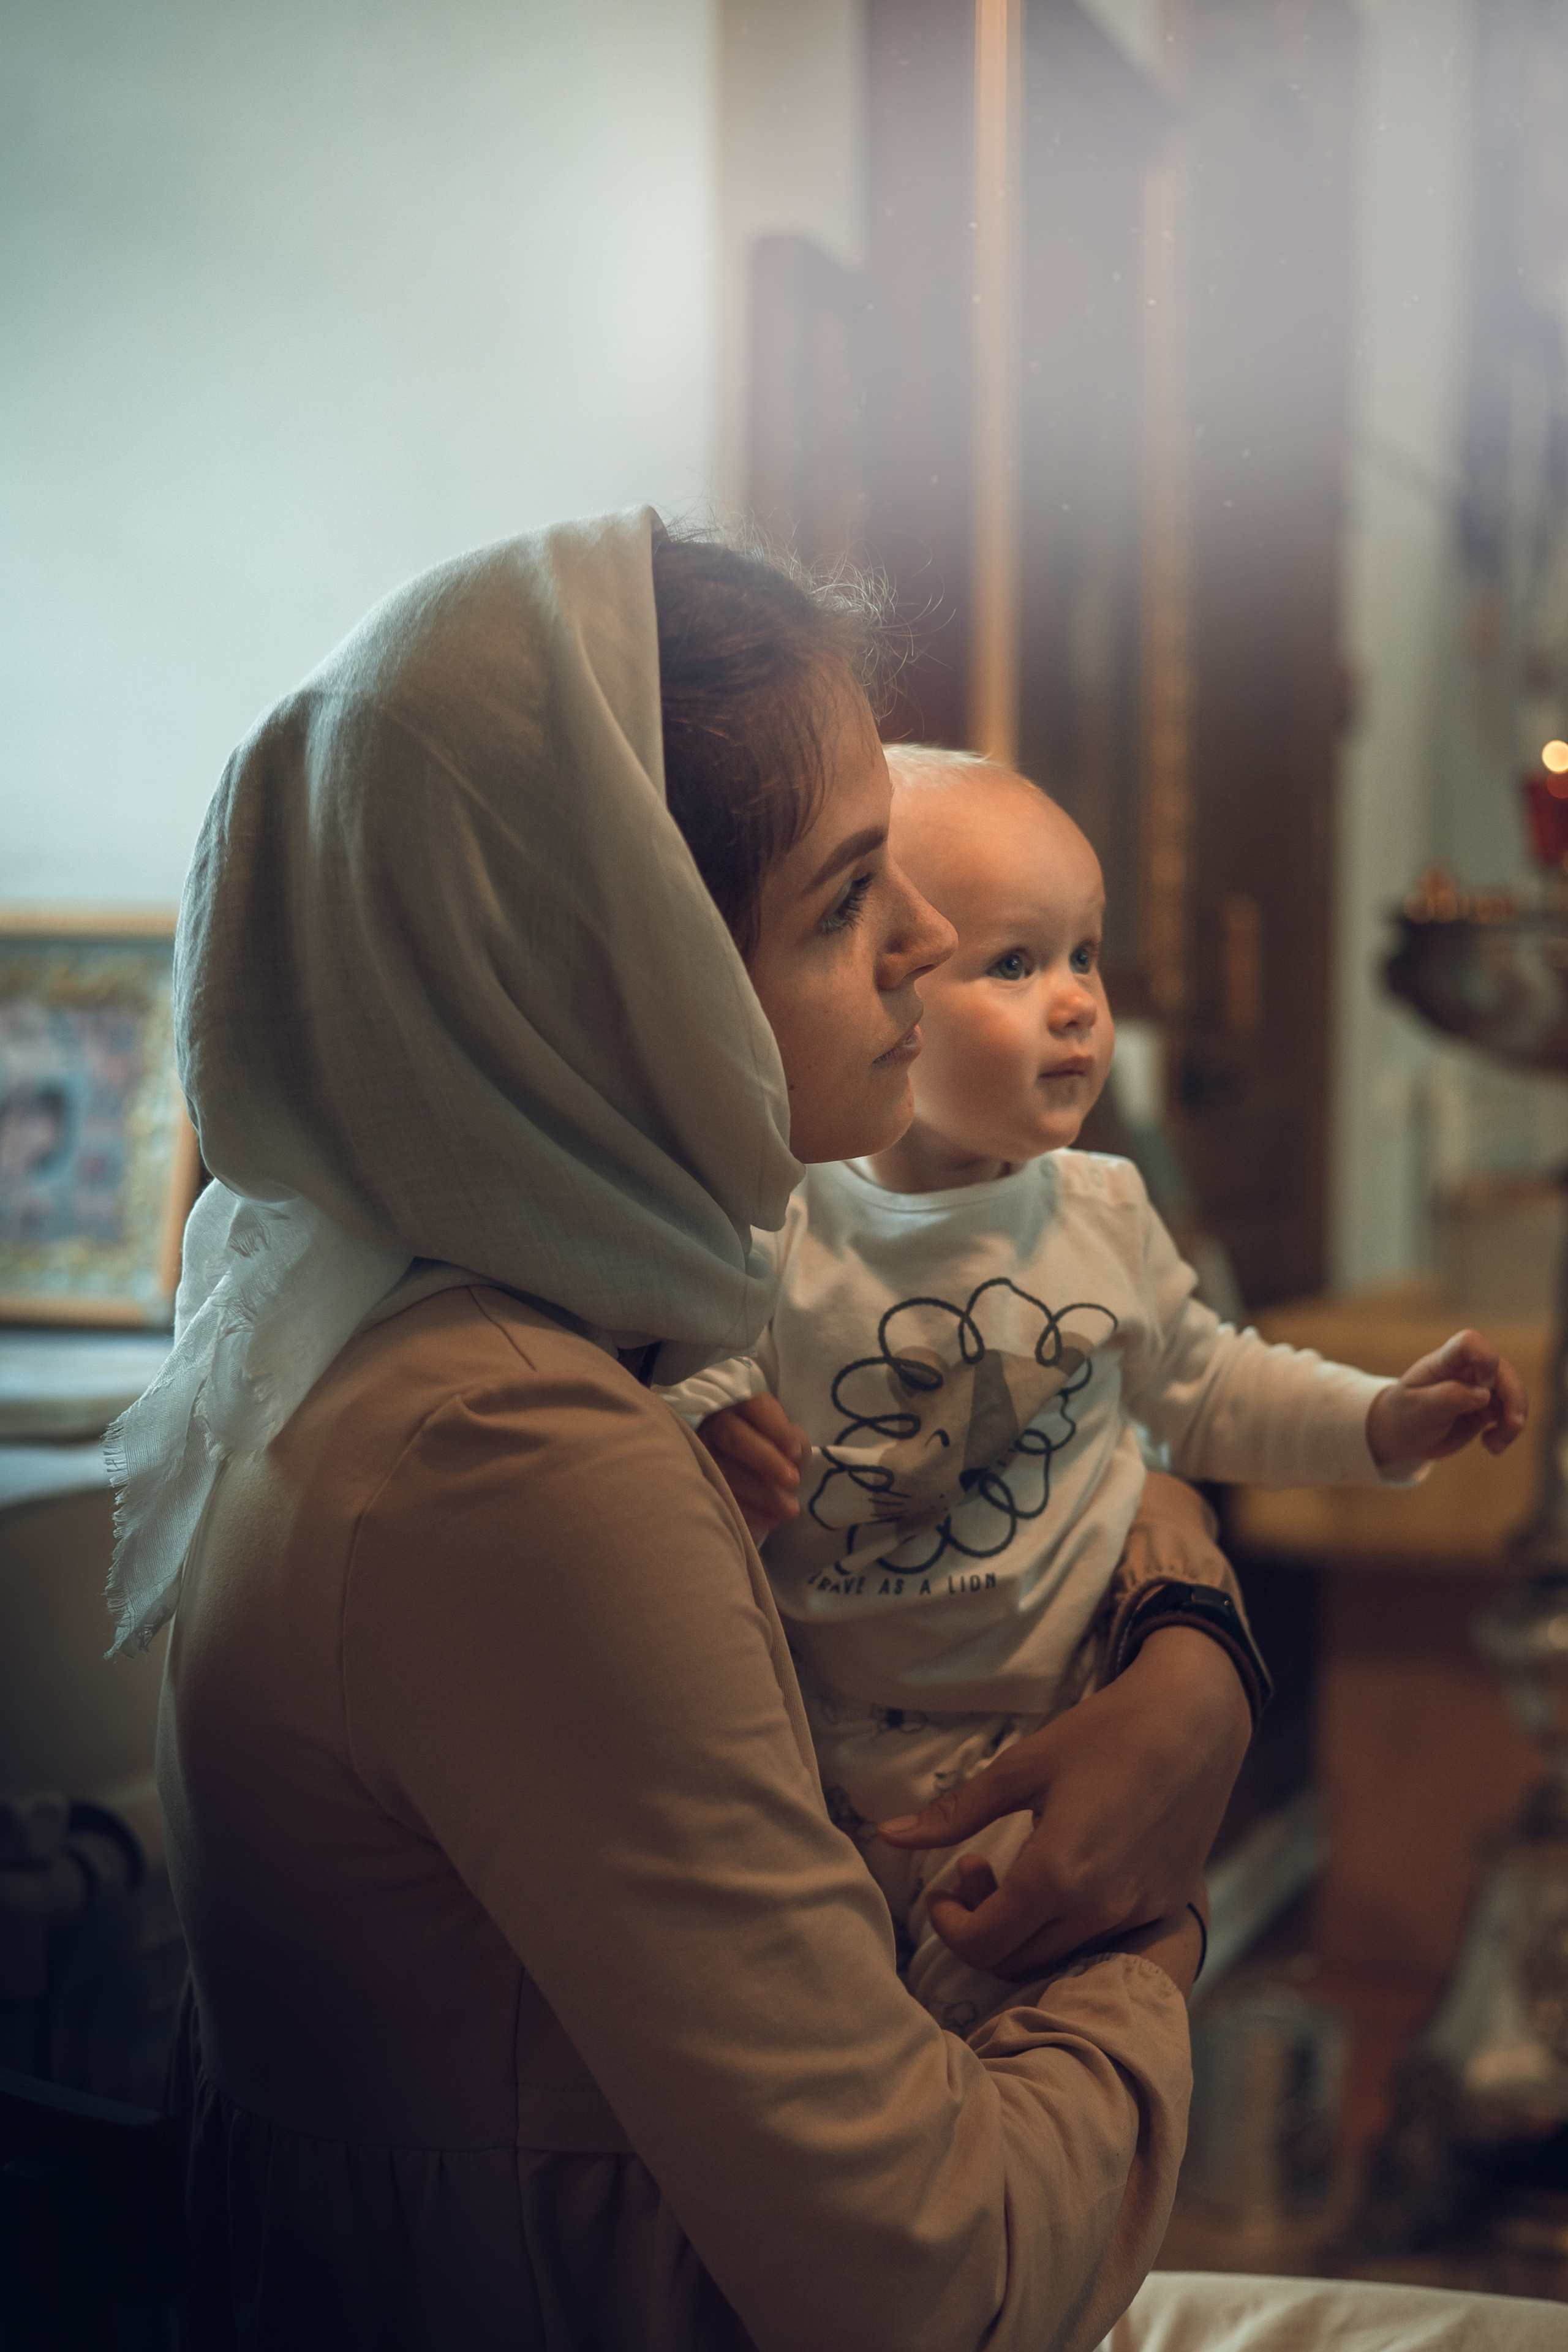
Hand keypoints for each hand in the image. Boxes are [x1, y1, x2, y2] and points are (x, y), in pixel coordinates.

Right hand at [697, 1396, 810, 1538]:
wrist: (756, 1478)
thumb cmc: (776, 1453)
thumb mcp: (791, 1442)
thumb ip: (793, 1442)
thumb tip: (789, 1457)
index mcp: (745, 1410)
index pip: (758, 1410)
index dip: (777, 1430)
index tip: (796, 1454)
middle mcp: (718, 1426)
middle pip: (735, 1437)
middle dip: (766, 1461)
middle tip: (792, 1482)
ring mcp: (704, 1453)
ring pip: (724, 1470)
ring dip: (759, 1492)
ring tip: (788, 1509)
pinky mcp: (700, 1482)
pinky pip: (718, 1497)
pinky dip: (747, 1512)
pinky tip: (770, 1521)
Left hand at [878, 1626, 1249, 1978]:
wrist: (1195, 1719)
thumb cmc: (1104, 1733)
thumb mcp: (1021, 1767)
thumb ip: (954, 1812)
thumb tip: (886, 1834)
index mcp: (1057, 1876)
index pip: (984, 1943)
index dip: (950, 1926)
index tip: (940, 1891)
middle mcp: (1101, 1909)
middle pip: (1017, 1960)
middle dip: (980, 1925)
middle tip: (973, 1867)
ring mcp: (1138, 1913)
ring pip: (1059, 1956)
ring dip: (1024, 1926)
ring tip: (1019, 1866)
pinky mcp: (1166, 1906)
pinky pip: (1103, 1939)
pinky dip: (1068, 1922)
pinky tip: (1067, 1871)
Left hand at [1366, 1328, 1526, 1469]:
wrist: (1404, 1435)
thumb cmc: (1405, 1416)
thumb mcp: (1418, 1409)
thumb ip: (1448, 1398)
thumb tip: (1484, 1394)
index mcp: (1444, 1363)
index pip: (1470, 1342)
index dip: (1485, 1358)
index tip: (1483, 1386)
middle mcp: (1466, 1370)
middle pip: (1502, 1369)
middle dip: (1514, 1396)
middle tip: (1513, 1426)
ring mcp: (1480, 1387)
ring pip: (1514, 1392)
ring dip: (1514, 1420)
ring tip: (1495, 1446)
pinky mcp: (1489, 1406)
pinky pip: (1511, 1413)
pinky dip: (1509, 1431)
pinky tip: (1491, 1446)